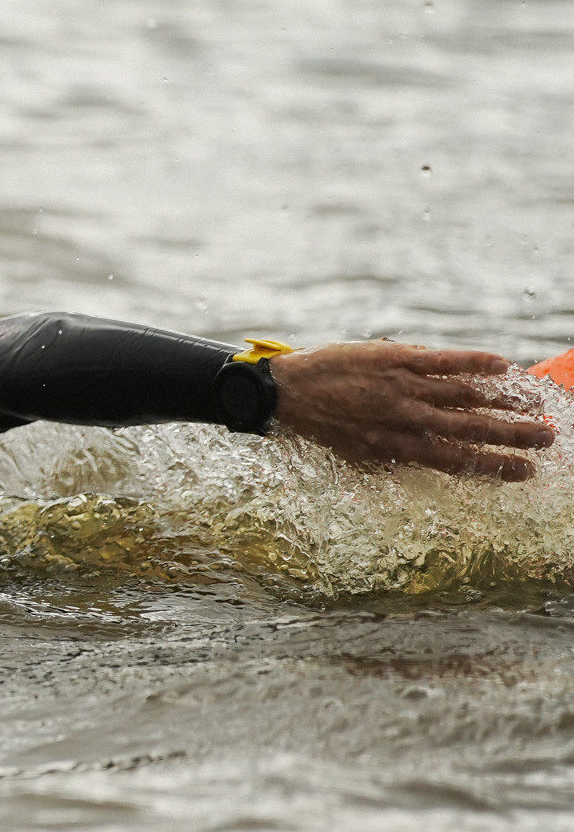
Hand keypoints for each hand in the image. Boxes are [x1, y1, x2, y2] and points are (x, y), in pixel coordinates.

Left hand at [268, 343, 555, 480]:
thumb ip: (394, 459)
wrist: (285, 393)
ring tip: (534, 406)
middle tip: (547, 440)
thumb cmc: (321, 426)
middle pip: (470, 431)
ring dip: (503, 402)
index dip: (494, 468)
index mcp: (398, 448)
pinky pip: (442, 361)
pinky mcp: (395, 359)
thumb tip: (425, 467)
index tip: (526, 472)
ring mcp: (402, 388)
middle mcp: (406, 420)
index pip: (457, 462)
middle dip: (512, 437)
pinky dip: (473, 362)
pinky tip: (502, 364)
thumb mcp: (356, 455)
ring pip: (464, 396)